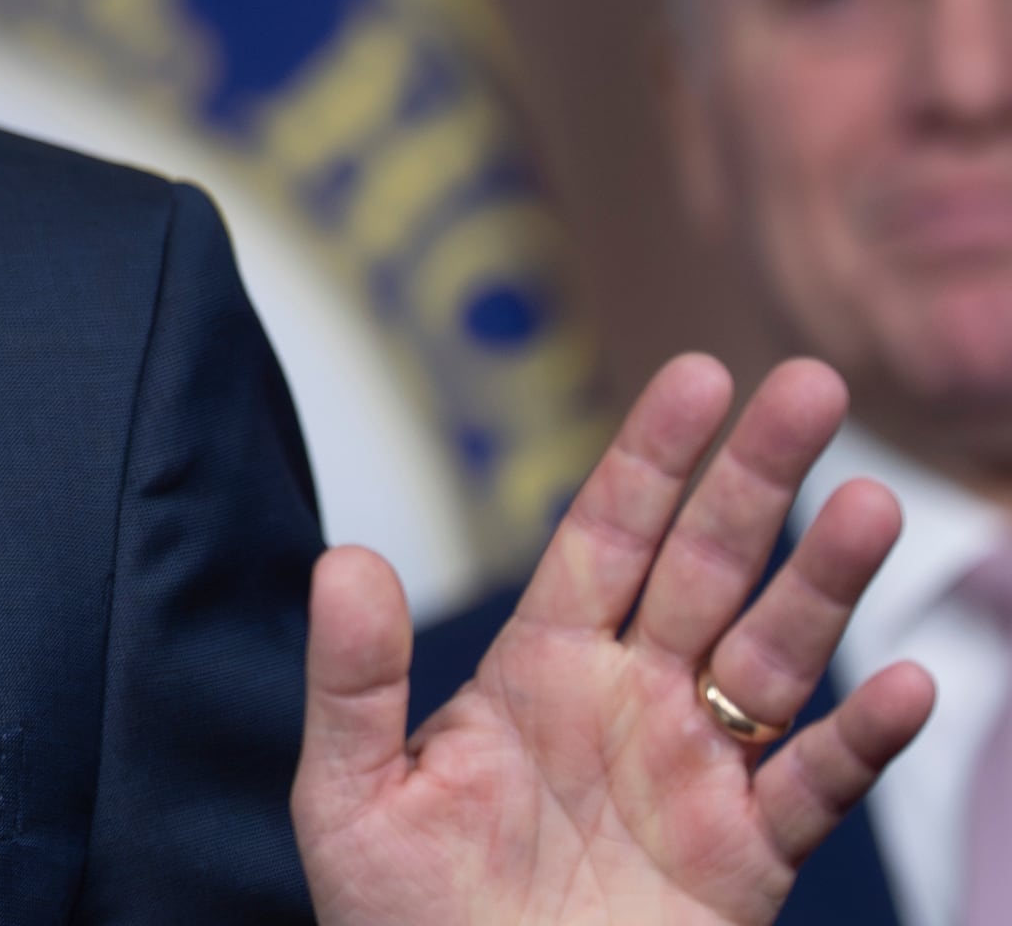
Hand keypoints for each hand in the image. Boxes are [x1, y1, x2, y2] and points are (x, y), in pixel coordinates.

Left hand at [296, 354, 937, 924]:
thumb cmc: (401, 921)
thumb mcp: (350, 793)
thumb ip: (354, 678)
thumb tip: (344, 557)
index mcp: (538, 669)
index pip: (607, 536)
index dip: (652, 456)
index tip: (701, 376)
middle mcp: (629, 703)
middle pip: (708, 568)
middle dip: (758, 479)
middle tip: (811, 387)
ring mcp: (696, 776)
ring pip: (776, 658)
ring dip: (825, 584)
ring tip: (873, 503)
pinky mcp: (745, 862)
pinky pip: (814, 787)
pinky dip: (861, 740)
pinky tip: (901, 685)